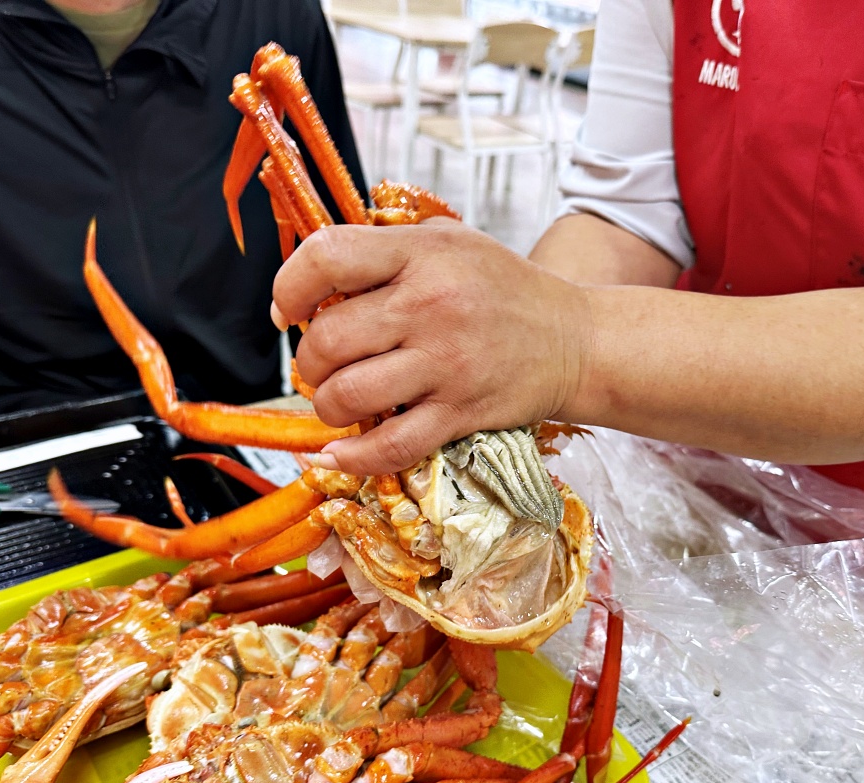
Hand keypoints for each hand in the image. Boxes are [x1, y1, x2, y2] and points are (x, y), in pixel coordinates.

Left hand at [271, 219, 590, 474]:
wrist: (575, 340)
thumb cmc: (504, 290)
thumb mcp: (448, 243)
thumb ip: (385, 253)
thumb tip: (312, 285)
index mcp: (422, 254)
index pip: (326, 257)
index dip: (289, 287)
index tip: (288, 311)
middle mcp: (431, 305)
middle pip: (329, 339)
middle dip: (308, 362)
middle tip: (320, 366)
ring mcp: (446, 363)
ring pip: (348, 395)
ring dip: (328, 406)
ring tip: (339, 399)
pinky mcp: (460, 413)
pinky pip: (389, 446)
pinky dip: (352, 458)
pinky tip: (337, 454)